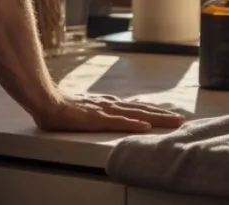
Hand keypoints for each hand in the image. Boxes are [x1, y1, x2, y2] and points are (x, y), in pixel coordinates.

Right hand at [35, 94, 185, 132]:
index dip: (155, 112)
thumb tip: (115, 115)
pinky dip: (132, 124)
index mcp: (110, 104)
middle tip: (181, 120)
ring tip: (172, 122)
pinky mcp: (96, 118)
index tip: (171, 116)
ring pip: (136, 114)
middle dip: (163, 115)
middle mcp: (111, 105)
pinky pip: (117, 122)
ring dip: (156, 118)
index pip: (138, 108)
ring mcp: (105, 111)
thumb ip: (102, 112)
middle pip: (142, 110)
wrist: (46, 101)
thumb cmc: (64, 108)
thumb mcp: (88, 109)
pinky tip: (144, 126)